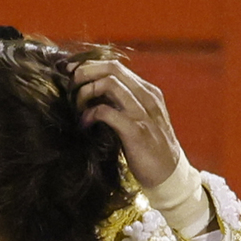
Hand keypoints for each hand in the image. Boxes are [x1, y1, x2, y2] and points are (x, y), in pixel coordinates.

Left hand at [75, 56, 181, 189]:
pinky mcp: (136, 131)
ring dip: (86, 91)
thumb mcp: (139, 117)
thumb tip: (93, 90)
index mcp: (147, 91)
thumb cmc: (149, 147)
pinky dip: (90, 114)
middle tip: (70, 85)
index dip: (89, 65)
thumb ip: (123, 102)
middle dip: (85, 72)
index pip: (115, 66)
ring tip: (77, 106)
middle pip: (112, 69)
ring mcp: (143, 113)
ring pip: (110, 84)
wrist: (170, 175)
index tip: (70, 72)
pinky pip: (107, 112)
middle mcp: (147, 97)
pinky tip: (85, 124)